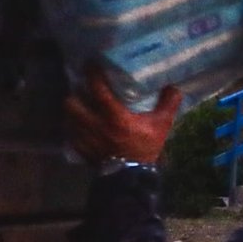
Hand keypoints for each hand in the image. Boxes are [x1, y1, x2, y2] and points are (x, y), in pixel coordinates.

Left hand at [65, 65, 180, 164]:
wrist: (131, 176)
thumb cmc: (145, 147)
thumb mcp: (161, 125)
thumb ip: (168, 104)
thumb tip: (174, 87)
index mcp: (114, 116)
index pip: (98, 90)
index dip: (93, 75)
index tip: (90, 65)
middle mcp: (95, 124)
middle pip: (72, 103)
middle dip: (74, 95)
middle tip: (81, 92)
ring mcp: (85, 137)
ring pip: (68, 118)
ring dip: (72, 111)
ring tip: (80, 108)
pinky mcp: (81, 149)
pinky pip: (71, 134)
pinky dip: (74, 128)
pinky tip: (81, 127)